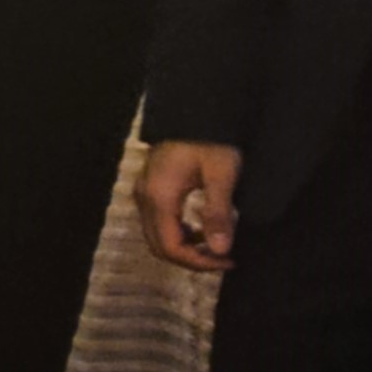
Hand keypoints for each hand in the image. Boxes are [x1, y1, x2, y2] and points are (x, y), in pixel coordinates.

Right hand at [140, 139, 240, 271]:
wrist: (194, 109)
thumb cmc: (210, 139)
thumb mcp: (221, 175)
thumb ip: (218, 214)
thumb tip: (220, 251)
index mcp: (159, 197)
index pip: (171, 246)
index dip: (199, 262)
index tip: (228, 261)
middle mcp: (145, 198)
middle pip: (159, 246)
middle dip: (191, 259)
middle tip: (223, 258)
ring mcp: (143, 193)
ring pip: (157, 237)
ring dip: (185, 248)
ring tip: (215, 245)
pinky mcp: (149, 189)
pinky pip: (158, 223)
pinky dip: (179, 233)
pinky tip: (201, 228)